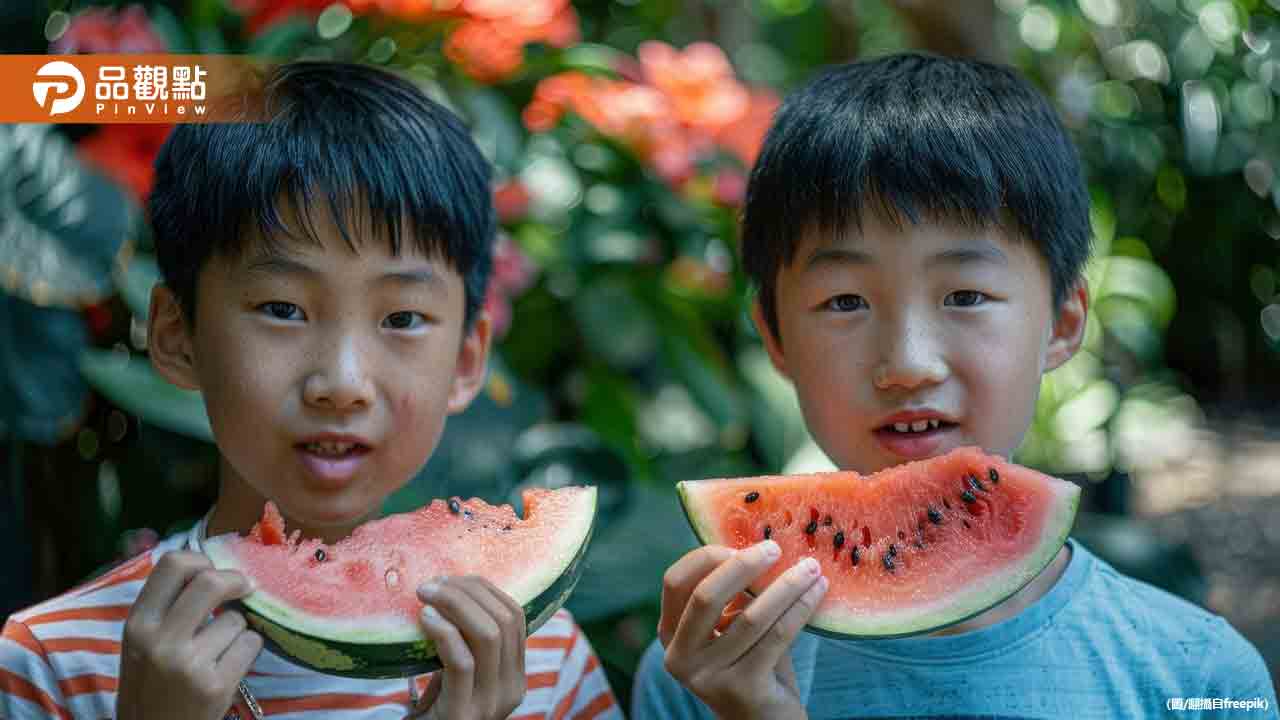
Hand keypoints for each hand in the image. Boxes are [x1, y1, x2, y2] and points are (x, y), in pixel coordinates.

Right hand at [116, 551, 262, 719]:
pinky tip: (229, 666)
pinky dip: (248, 650)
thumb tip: (203, 563)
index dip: (201, 560)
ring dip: (238, 629)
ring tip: (219, 650)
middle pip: (211, 582)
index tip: (213, 570)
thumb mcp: (141, 644)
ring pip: (237, 619)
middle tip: (244, 587)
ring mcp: (189, 664)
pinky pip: (251, 644)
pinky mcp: (216, 685)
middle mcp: (160, 641)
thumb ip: (164, 607)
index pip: (173, 564)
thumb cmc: (151, 685)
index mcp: (137, 625)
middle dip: (236, 581)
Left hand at [409, 576, 526, 719]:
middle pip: (504, 619)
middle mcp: (512, 689)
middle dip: (467, 591)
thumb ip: (466, 644)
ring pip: (488, 634)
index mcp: (516, 676)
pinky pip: (462, 661)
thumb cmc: (435, 711)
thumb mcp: (460, 675)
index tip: (452, 578)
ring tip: (425, 595)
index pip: (516, 616)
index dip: (485, 589)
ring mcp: (491, 704)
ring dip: (454, 604)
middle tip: (432, 583)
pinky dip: (443, 631)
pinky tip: (424, 618)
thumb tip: (451, 591)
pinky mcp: (464, 714)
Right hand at [658, 542, 825, 719]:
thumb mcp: (733, 628)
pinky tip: (818, 591)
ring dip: (785, 586)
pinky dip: (800, 608)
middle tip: (775, 548)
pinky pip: (776, 636)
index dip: (705, 557)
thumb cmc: (751, 664)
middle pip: (705, 596)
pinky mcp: (741, 689)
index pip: (675, 582)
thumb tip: (760, 544)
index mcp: (670, 634)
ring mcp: (707, 677)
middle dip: (743, 565)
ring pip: (750, 617)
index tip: (738, 545)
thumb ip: (735, 594)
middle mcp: (680, 658)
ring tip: (811, 568)